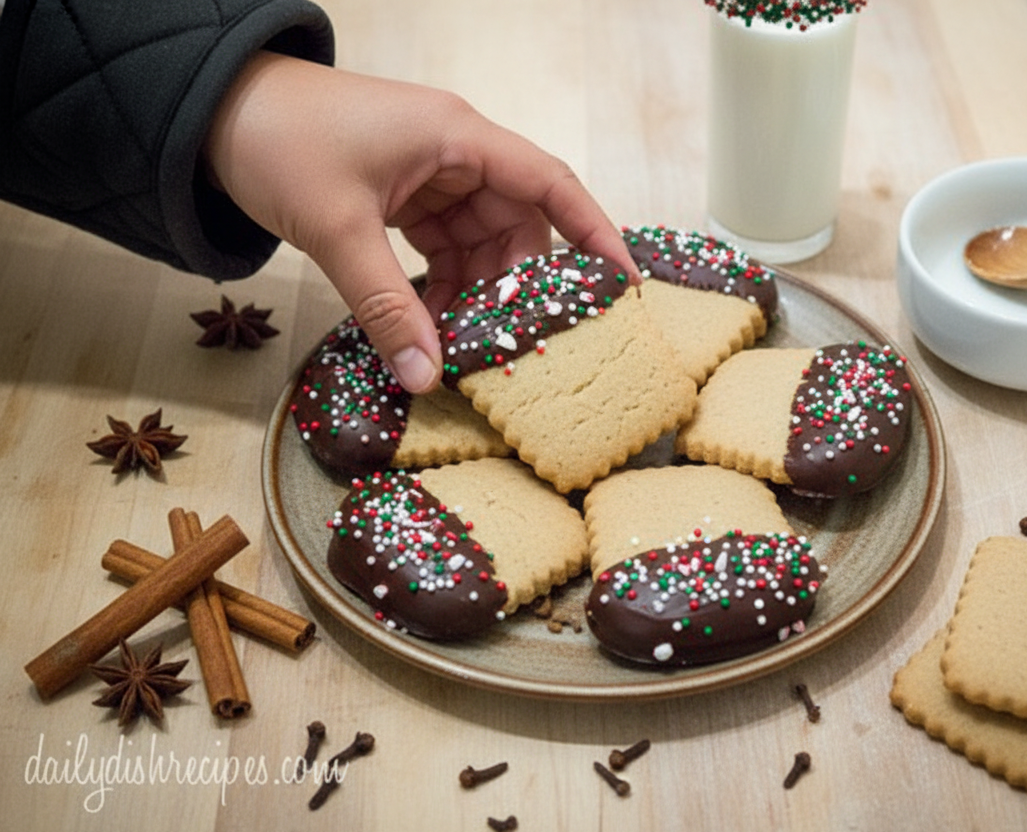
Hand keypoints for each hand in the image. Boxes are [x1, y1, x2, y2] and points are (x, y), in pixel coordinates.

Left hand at [204, 51, 637, 392]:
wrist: (212, 114)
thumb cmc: (280, 141)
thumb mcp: (339, 230)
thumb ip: (386, 308)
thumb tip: (425, 376)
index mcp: (458, 138)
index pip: (550, 184)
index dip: (594, 233)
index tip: (624, 283)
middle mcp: (456, 154)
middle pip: (518, 227)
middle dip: (516, 289)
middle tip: (516, 348)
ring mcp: (432, 177)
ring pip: (482, 246)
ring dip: (475, 297)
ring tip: (465, 348)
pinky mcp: (406, 198)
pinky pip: (445, 250)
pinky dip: (443, 289)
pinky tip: (430, 326)